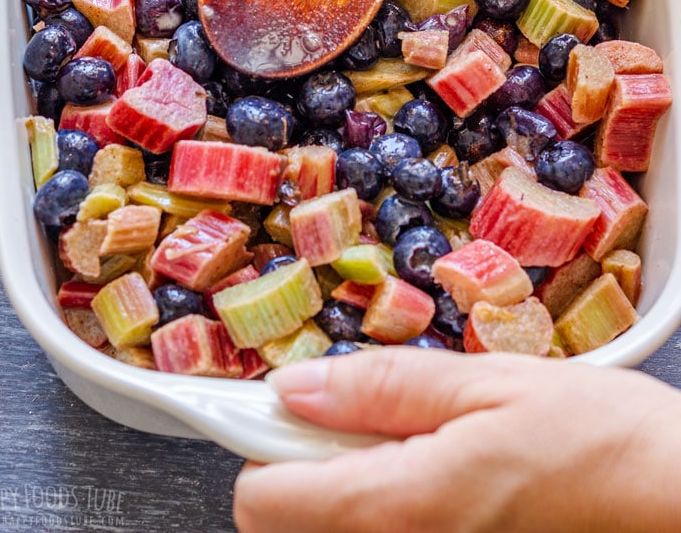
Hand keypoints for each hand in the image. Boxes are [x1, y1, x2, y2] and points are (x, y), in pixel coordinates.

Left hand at [234, 347, 680, 531]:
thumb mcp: (491, 384)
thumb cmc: (603, 442)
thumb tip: (296, 388)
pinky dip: (390, 513)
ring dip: (350, 492)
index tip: (287, 405)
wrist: (680, 504)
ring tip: (416, 453)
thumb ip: (386, 388)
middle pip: (288, 528)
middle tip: (369, 422)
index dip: (262, 440)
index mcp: (405, 508)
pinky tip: (438, 485)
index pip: (263, 500)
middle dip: (309, 466)